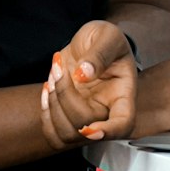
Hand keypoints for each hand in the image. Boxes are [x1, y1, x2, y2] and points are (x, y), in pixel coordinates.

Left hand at [39, 19, 136, 149]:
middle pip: (85, 126)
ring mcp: (87, 118)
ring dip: (53, 105)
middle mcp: (106, 112)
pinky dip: (45, 114)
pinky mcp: (69, 118)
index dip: (108, 132)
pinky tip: (48, 89)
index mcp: (123, 95)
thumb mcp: (108, 36)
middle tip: (59, 68)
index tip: (89, 128)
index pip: (123, 124)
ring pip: (67, 134)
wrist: (90, 42)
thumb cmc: (105, 38)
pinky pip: (54, 135)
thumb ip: (100, 53)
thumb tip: (83, 74)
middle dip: (65, 97)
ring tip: (55, 75)